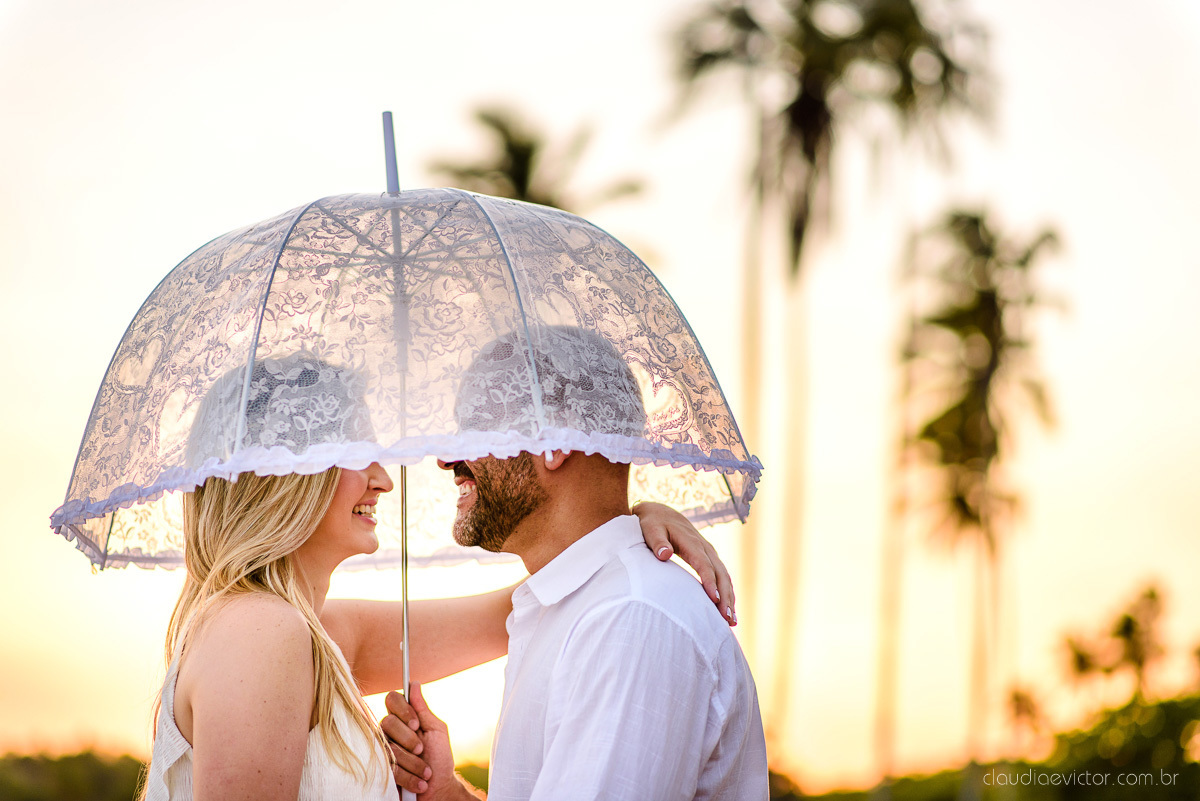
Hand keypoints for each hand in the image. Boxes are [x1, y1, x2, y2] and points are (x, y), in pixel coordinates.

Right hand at [381, 690, 430, 793]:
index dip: (403, 711)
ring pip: (390, 748)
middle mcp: (389, 732)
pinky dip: (410, 777)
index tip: (417, 724)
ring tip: (426, 771)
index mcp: (403, 719)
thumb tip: (414, 684)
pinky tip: (420, 782)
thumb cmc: (439, 759)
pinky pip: (390, 769)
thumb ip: (423, 709)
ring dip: (414, 763)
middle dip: (410, 739)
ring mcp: (383, 750)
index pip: (392, 699)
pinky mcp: (381, 770)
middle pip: (388, 722)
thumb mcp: (437, 731)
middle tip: (422, 749)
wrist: (438, 789)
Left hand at [632, 501, 735, 624]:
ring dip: (729, 598)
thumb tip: (664, 554)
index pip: (704, 564)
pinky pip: (722, 576)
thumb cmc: (653, 524)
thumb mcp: (651, 530)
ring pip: (725, 576)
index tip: (714, 600)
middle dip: (725, 596)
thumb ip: (657, 542)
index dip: (710, 582)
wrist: (660, 513)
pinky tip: (728, 610)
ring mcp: (709, 553)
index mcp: (691, 542)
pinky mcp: (709, 558)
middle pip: (720, 573)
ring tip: (731, 621)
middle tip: (726, 619)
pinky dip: (727, 592)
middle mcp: (705, 548)